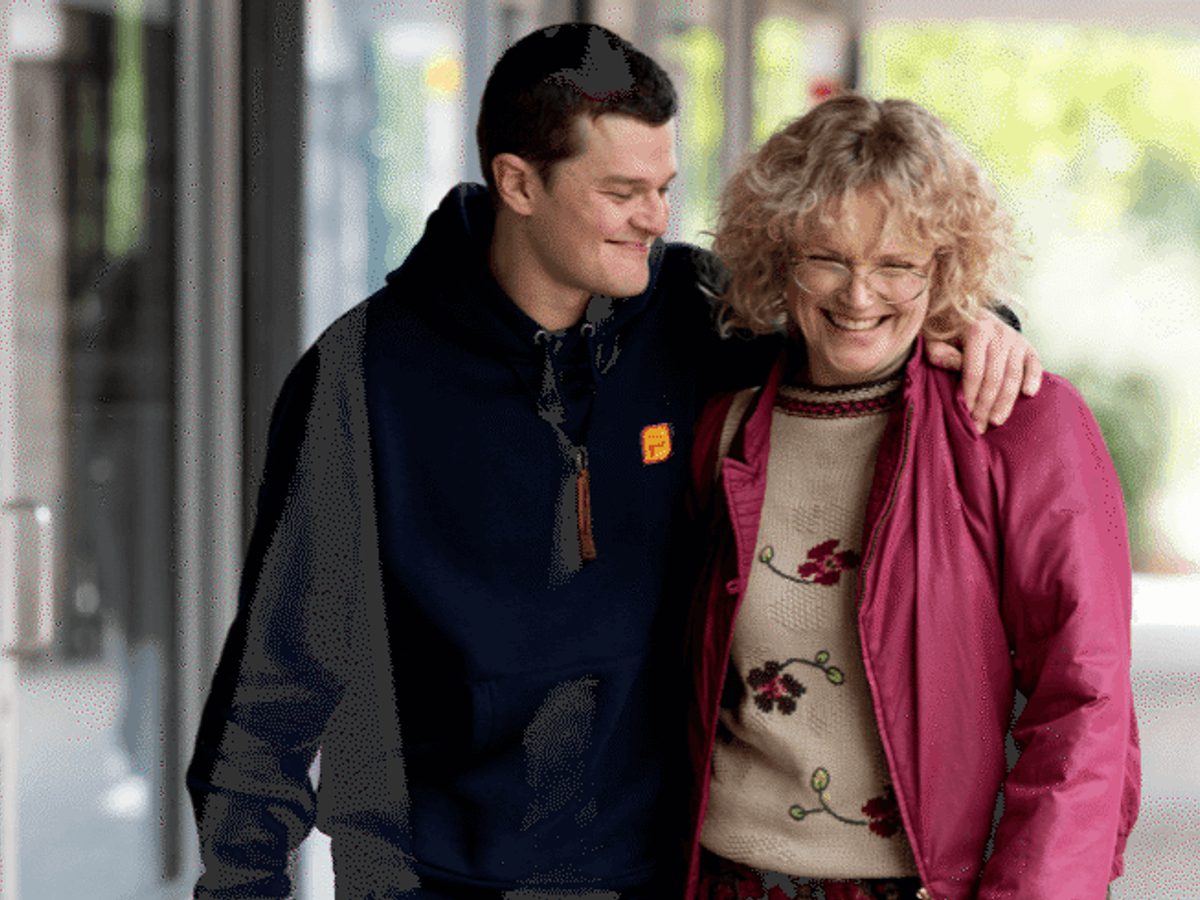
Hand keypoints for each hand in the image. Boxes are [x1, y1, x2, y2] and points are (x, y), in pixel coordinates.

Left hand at [924, 310, 1042, 433]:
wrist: (967, 310)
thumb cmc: (946, 331)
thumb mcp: (934, 338)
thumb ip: (940, 353)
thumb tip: (957, 368)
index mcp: (976, 330)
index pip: (975, 370)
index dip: (970, 395)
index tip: (964, 415)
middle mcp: (1000, 333)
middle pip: (995, 377)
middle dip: (986, 405)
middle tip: (979, 427)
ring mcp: (1015, 339)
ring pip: (1013, 375)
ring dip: (1005, 401)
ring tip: (996, 421)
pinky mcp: (1027, 345)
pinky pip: (1034, 364)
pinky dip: (1034, 378)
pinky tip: (1029, 395)